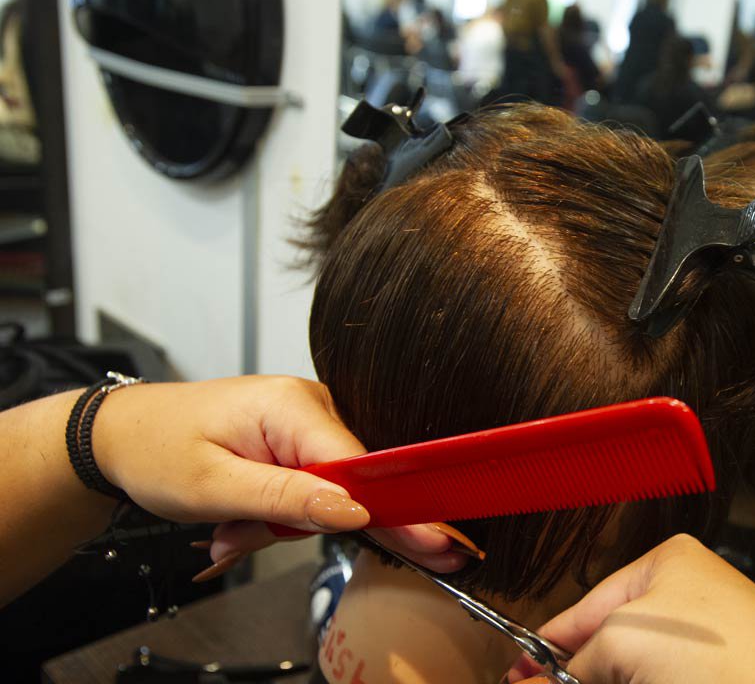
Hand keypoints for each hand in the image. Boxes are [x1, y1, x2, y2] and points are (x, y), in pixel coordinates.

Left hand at [93, 376, 467, 573]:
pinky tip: (240, 519)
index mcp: (293, 406)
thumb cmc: (156, 448)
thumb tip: (354, 512)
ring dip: (278, 523)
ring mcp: (308, 424)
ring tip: (227, 527)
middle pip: (347, 486)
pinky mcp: (300, 441)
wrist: (121, 434)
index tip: (437, 543)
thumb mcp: (214, 485)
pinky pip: (311, 490)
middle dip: (299, 523)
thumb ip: (287, 499)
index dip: (397, 510)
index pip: (363, 465)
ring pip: (327, 496)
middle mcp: (311, 407)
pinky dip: (277, 514)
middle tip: (238, 535)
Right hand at [505, 534, 754, 683]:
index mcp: (670, 563)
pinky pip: (660, 677)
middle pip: (606, 642)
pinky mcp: (717, 678)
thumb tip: (533, 683)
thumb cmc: (727, 655)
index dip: (546, 645)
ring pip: (632, 668)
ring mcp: (705, 646)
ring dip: (605, 677)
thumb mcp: (624, 640)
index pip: (586, 605)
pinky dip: (637, 682)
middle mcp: (689, 599)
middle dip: (574, 669)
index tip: (517, 676)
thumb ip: (576, 662)